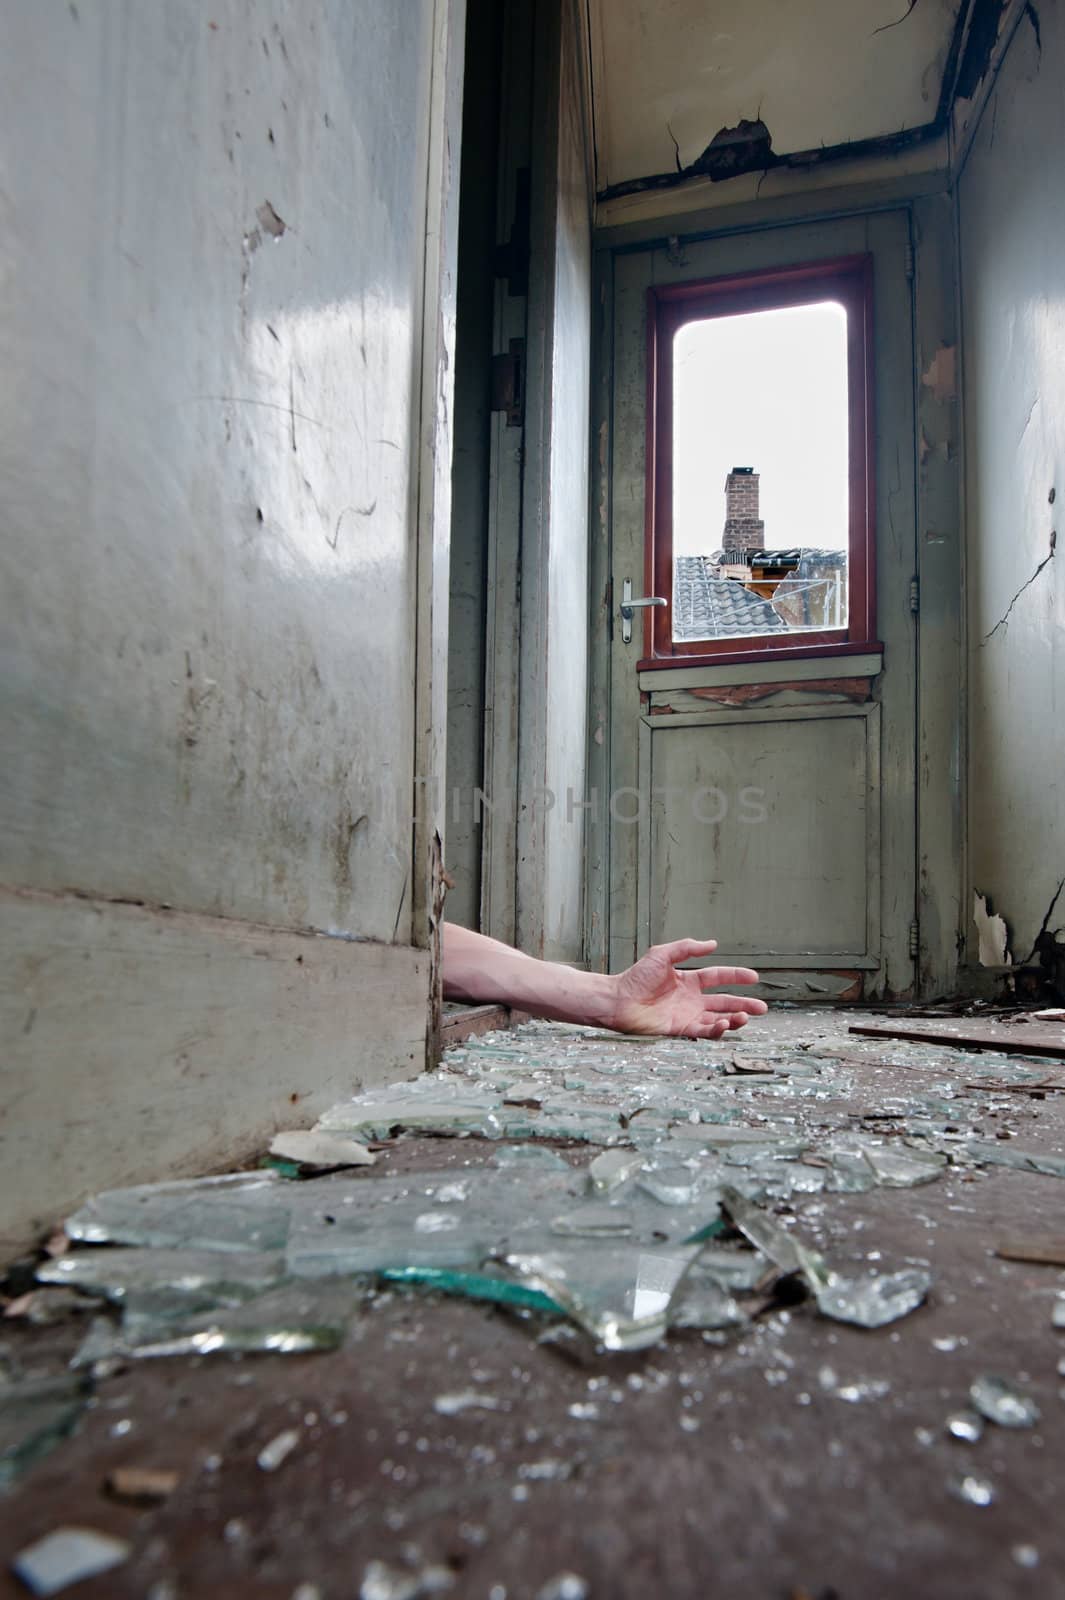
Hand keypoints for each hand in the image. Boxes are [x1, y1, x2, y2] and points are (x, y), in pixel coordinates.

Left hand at [608, 938, 767, 1039]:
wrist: (617, 999)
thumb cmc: (635, 977)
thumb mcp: (661, 954)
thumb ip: (687, 948)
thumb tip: (713, 944)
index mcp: (689, 980)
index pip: (718, 977)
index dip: (736, 976)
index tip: (754, 977)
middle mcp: (691, 999)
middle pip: (724, 1002)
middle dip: (744, 1005)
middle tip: (762, 1008)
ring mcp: (686, 1015)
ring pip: (717, 1019)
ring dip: (733, 1019)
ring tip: (746, 1017)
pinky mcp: (679, 1029)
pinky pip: (702, 1031)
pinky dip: (715, 1029)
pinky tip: (724, 1024)